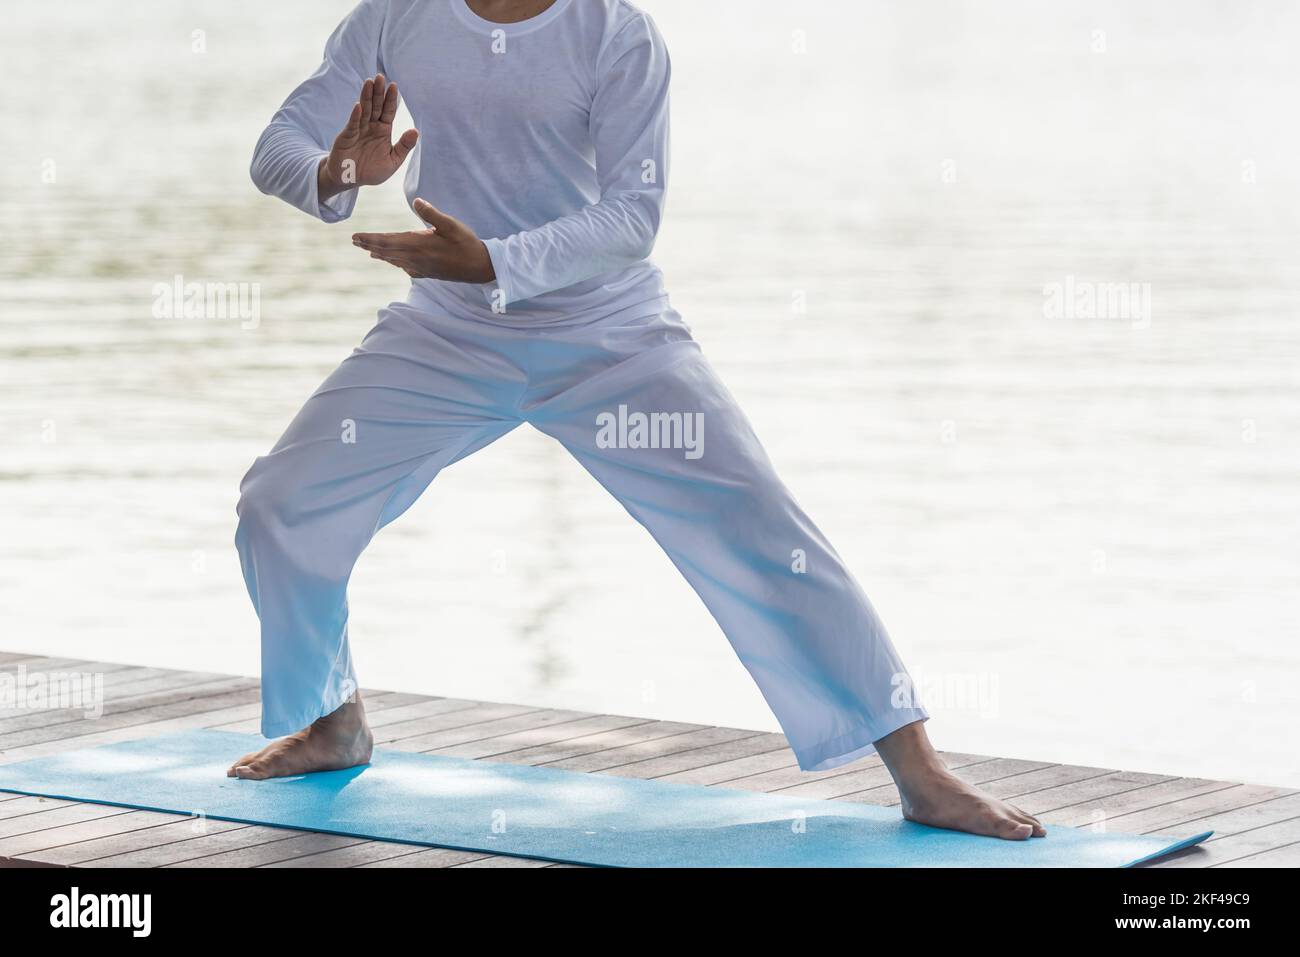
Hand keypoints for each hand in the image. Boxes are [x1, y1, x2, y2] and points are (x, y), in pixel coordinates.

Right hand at [318, 73, 418, 200]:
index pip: (388, 111)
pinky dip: (355, 116)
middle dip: (378, 92)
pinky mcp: (346, 137)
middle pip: (375, 106)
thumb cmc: (372, 170)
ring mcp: (358, 129)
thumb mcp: (393, 160)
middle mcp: (370, 126)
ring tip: (369, 82)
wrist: (351, 180)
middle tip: (380, 77)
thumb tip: (415, 132)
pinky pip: (352, 124)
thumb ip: (404, 146)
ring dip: (366, 97)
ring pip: (363, 110)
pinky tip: (358, 106)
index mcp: (383, 130)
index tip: (394, 85)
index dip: (391, 99)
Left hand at [352, 199, 495, 282]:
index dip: (370, 238)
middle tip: (354, 241)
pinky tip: (393, 262)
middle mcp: (415, 258)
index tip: (356, 236)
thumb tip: (416, 201)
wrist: (480, 267)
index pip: (387, 240)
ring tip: (368, 250)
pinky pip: (406, 268)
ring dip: (380, 254)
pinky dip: (395, 263)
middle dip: (369, 245)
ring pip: (394, 260)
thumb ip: (432, 213)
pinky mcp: (428, 273)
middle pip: (387, 251)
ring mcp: (421, 267)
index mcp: (418, 244)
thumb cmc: (466, 243)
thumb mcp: (451, 224)